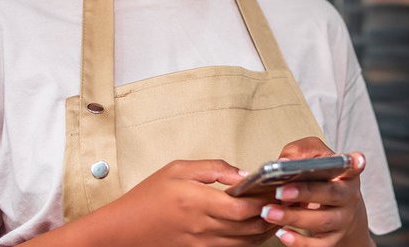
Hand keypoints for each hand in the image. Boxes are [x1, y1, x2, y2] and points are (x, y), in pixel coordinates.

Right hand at [54, 159, 278, 246]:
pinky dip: (250, 241)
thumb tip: (242, 173)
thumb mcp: (178, 169)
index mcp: (197, 202)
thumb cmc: (148, 197)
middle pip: (249, 227)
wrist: (124, 229)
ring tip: (277, 214)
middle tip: (284, 201)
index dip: (264, 201)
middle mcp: (202, 227)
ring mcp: (202, 243)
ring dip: (264, 230)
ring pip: (245, 242)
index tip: (276, 189)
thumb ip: (213, 168)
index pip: (242, 208)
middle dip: (271, 215)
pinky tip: (257, 230)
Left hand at [259, 137, 372, 246]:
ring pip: (322, 221)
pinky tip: (282, 233)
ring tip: (269, 212)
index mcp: (346, 174)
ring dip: (294, 217)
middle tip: (280, 192)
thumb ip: (300, 152)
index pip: (352, 167)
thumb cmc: (321, 182)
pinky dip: (299, 241)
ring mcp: (342, 220)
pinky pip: (318, 245)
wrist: (338, 213)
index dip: (355, 163)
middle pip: (331, 194)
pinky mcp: (332, 240)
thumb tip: (283, 161)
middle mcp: (348, 197)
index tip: (356, 160)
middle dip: (305, 193)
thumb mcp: (314, 161)